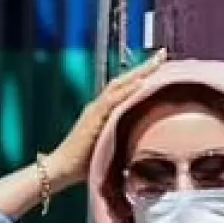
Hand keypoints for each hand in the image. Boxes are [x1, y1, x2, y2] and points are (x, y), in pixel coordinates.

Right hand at [42, 49, 166, 187]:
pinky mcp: (93, 117)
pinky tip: (141, 83)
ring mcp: (95, 110)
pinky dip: (127, 91)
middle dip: (144, 67)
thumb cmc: (85, 164)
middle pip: (124, 81)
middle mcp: (99, 106)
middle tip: (162, 54)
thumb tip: (146, 147)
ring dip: (138, 73)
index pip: (125, 89)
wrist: (61, 168)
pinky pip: (112, 100)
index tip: (160, 66)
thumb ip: (124, 141)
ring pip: (119, 85)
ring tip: (156, 62)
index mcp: (104, 112)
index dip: (142, 77)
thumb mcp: (110, 149)